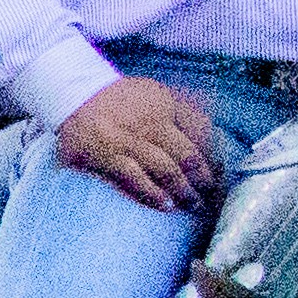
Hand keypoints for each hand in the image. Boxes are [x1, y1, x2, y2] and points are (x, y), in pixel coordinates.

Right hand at [57, 74, 223, 212]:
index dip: (215, 156)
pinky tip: (165, 204)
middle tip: (211, 196)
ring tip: (192, 204)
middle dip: (203, 179)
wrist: (73, 93)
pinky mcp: (103, 154)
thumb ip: (184, 114)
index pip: (201, 133)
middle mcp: (149, 122)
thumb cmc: (122, 100)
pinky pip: (132, 176)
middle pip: (187, 155)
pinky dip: (151, 192)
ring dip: (182, 190)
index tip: (223, 174)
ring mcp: (126, 139)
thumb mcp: (157, 95)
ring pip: (164, 168)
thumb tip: (215, 138)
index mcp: (166, 106)